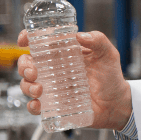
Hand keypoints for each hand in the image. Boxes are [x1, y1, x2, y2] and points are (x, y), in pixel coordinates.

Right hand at [17, 30, 132, 130]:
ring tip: (39, 90)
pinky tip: (38, 104)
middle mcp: (55, 69)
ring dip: (27, 86)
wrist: (117, 104)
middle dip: (24, 66)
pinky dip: (32, 106)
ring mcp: (53, 87)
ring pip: (27, 84)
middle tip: (34, 73)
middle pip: (28, 63)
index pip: (41, 42)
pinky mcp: (54, 104)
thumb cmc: (112, 77)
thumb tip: (81, 35)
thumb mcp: (108, 55)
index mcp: (64, 53)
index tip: (23, 41)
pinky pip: (35, 105)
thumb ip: (98, 41)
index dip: (28, 38)